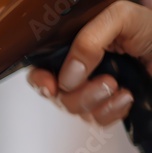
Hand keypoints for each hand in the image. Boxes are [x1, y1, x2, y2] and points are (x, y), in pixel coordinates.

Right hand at [26, 0, 151, 125]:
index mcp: (76, 46)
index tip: (51, 86)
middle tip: (106, 81)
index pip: (41, 68)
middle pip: (57, 94)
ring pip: (75, 110)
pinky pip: (96, 120)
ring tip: (119, 86)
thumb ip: (89, 38)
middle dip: (79, 93)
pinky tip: (126, 97)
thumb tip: (69, 73)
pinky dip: (111, 112)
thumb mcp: (121, 17)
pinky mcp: (107, 106)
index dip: (41, 80)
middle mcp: (81, 69)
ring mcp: (93, 88)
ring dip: (97, 102)